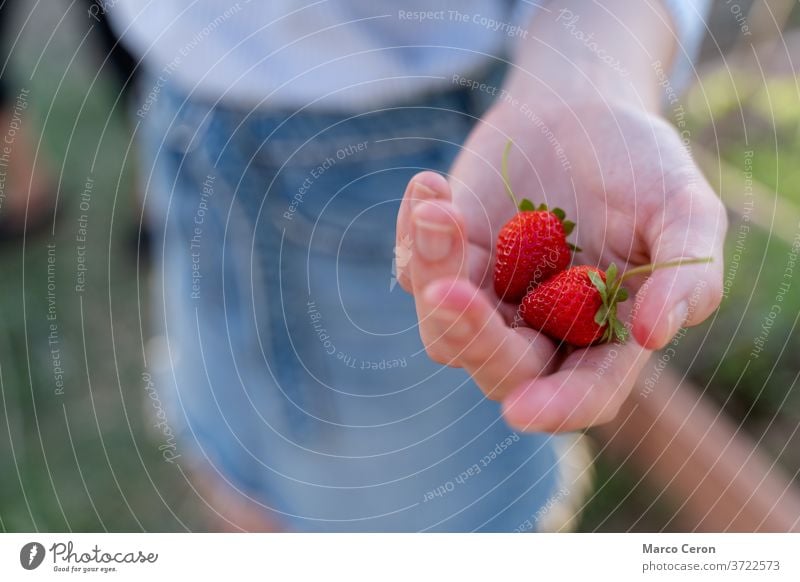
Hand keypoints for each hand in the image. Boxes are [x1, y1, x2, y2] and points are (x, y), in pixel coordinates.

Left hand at [396, 98, 726, 432]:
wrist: (581, 112)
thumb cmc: (642, 167)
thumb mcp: (686, 209)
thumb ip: (687, 272)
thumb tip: (654, 333)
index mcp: (606, 337)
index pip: (585, 392)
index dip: (558, 407)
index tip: (522, 410)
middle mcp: (543, 331)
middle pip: (501, 370)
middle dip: (475, 338)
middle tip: (451, 290)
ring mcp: (492, 300)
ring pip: (444, 330)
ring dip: (433, 276)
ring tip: (439, 210)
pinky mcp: (453, 262)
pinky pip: (417, 271)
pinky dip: (414, 235)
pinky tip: (428, 186)